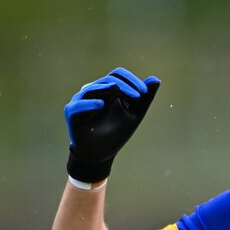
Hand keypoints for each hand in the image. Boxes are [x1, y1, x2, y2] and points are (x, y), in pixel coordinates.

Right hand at [64, 67, 160, 182]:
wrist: (101, 154)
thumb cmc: (117, 133)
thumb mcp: (135, 114)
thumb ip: (145, 98)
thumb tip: (157, 79)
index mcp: (106, 89)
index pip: (117, 75)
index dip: (131, 80)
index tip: (144, 92)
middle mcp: (92, 91)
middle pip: (108, 80)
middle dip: (125, 86)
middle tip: (138, 97)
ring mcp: (81, 100)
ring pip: (93, 88)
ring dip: (108, 89)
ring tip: (118, 91)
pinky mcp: (72, 112)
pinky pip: (79, 104)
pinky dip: (90, 104)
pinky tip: (101, 104)